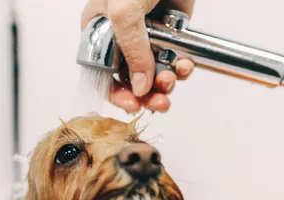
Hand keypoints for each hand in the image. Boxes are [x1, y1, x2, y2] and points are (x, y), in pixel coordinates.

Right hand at [81, 0, 195, 112]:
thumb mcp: (125, 11)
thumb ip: (131, 50)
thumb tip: (140, 85)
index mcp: (99, 31)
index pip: (102, 74)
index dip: (118, 93)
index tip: (134, 104)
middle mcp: (122, 38)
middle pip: (130, 79)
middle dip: (146, 93)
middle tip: (160, 101)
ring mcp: (148, 36)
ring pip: (154, 74)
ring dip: (165, 83)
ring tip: (172, 79)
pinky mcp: (171, 34)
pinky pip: (174, 61)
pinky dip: (181, 68)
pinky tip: (184, 66)